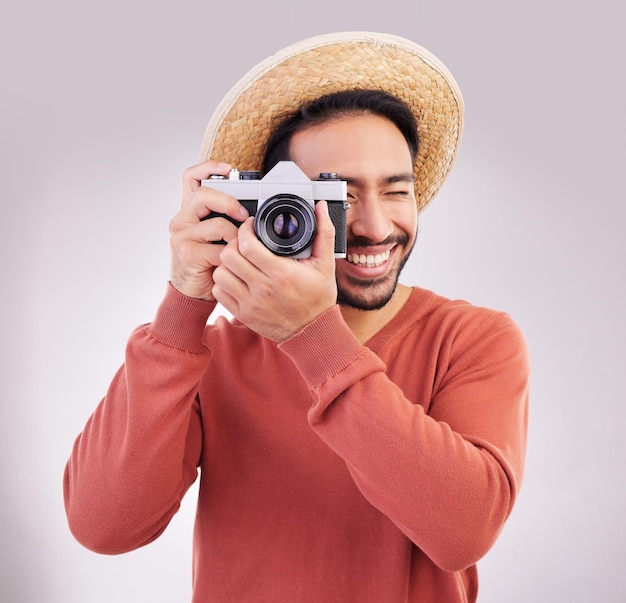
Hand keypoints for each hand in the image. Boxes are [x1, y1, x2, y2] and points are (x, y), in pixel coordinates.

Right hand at [169, 161, 249, 299]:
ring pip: (217, 224)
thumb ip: (225, 220)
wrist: (192, 293)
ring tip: (238, 247)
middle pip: (203, 195)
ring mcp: (181, 236)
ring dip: (236, 236)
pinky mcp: (187, 253)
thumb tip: (252, 211)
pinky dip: (231, 255)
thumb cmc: (208, 264)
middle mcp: (181, 220)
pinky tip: (231, 262)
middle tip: (243, 215)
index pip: (190, 178)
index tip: (228, 169)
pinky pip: (219, 248)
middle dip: (230, 202)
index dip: (208, 168)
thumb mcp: (215, 237)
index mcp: (189, 212)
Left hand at [212, 201, 337, 341]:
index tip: (250, 227)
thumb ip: (324, 232)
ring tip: (238, 261)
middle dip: (233, 243)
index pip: (248, 245)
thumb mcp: (325, 264)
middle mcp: (263, 289)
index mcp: (282, 273)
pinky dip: (224, 282)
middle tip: (242, 243)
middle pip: (229, 256)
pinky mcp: (243, 315)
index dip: (245, 229)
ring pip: (220, 273)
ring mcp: (251, 303)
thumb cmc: (319, 298)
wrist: (313, 332)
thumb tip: (321, 207)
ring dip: (226, 264)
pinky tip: (236, 278)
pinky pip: (219, 293)